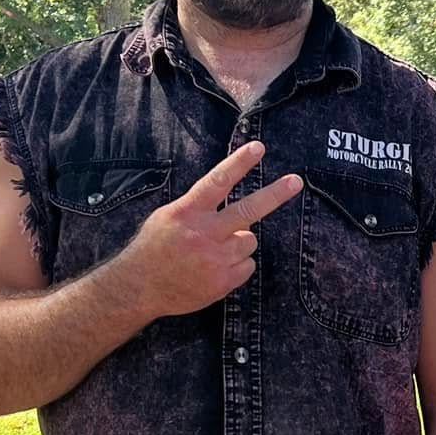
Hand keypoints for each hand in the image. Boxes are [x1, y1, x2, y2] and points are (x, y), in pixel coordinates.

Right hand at [119, 141, 301, 317]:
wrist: (139, 287)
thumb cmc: (155, 247)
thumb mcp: (169, 216)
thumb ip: (200, 208)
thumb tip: (232, 201)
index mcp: (188, 212)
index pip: (218, 181)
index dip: (239, 163)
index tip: (258, 147)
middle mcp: (204, 233)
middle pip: (248, 210)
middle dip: (275, 194)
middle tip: (296, 181)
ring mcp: (215, 259)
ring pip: (249, 240)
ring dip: (238, 243)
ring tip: (213, 252)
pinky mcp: (222, 282)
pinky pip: (248, 265)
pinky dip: (237, 266)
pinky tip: (215, 269)